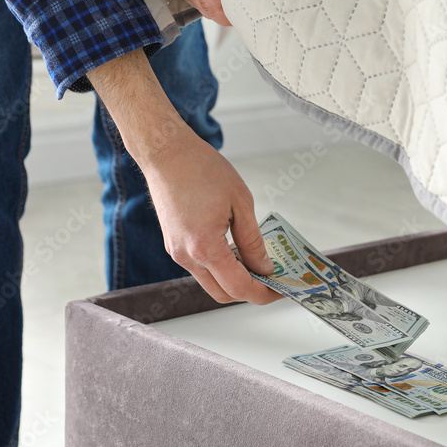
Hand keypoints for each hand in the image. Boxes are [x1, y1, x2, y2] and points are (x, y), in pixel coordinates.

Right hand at [140, 127, 281, 304]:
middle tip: (273, 280)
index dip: (263, 293)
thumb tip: (264, 267)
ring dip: (234, 280)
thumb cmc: (201, 169)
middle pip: (223, 293)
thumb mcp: (240, 203)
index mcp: (205, 247)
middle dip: (250, 292)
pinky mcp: (173, 245)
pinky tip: (237, 252)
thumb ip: (253, 241)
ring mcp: (176, 252)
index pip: (239, 288)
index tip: (280, 289)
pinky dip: (220, 268)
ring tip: (258, 264)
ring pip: (210, 282)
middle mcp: (186, 256)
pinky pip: (200, 268)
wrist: (166, 153)